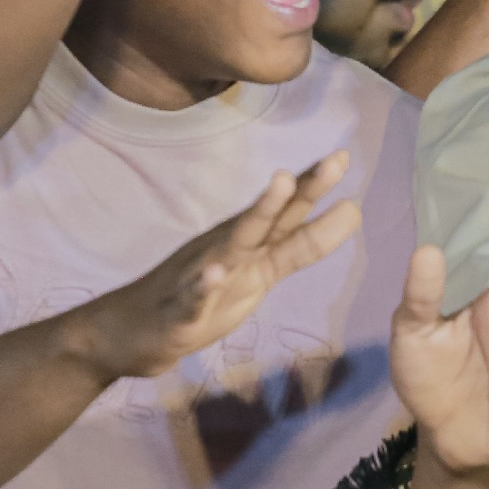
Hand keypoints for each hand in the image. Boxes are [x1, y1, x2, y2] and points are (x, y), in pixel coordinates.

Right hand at [62, 155, 359, 380]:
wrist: (135, 331)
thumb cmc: (206, 294)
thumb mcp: (265, 271)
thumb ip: (305, 244)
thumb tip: (354, 211)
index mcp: (251, 244)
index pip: (288, 212)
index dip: (314, 187)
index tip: (344, 158)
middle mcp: (229, 250)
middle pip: (268, 218)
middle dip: (300, 190)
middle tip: (334, 161)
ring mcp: (202, 276)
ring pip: (232, 244)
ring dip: (257, 215)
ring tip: (280, 185)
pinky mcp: (180, 310)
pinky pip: (192, 298)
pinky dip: (201, 287)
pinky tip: (212, 275)